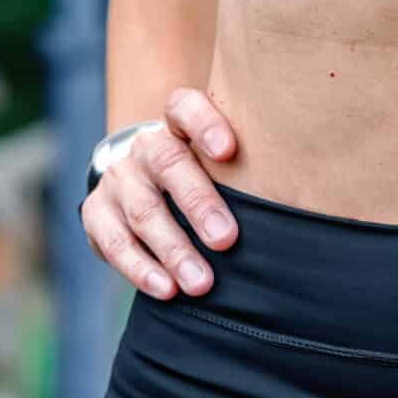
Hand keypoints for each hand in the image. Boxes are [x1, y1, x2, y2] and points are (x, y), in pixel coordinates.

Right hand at [80, 87, 238, 298]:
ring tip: (201, 282)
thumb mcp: (223, 167)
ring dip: (173, 249)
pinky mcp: (96, 213)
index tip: (228, 151)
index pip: (185, 108)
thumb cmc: (204, 180)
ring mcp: (119, 180)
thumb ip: (249, 169)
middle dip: (199, 204)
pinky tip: (166, 290)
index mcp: (178, 126)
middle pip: (168, 164)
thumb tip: (300, 196)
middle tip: (226, 240)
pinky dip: (140, 268)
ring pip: (142, 210)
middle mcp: (145, 148)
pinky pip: (114, 242)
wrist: (145, 187)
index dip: (204, 124)